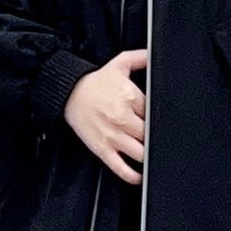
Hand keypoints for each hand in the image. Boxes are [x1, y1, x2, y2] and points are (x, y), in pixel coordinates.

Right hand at [63, 48, 147, 181]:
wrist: (68, 93)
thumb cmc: (95, 82)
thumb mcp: (119, 64)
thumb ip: (140, 58)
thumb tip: (155, 55)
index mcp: (130, 97)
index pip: (154, 113)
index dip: (159, 118)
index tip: (161, 121)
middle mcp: (122, 118)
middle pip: (150, 134)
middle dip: (155, 137)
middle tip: (158, 139)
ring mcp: (112, 136)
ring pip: (140, 152)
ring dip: (149, 156)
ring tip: (154, 157)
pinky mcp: (102, 148)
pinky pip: (120, 167)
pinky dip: (132, 175)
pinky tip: (140, 176)